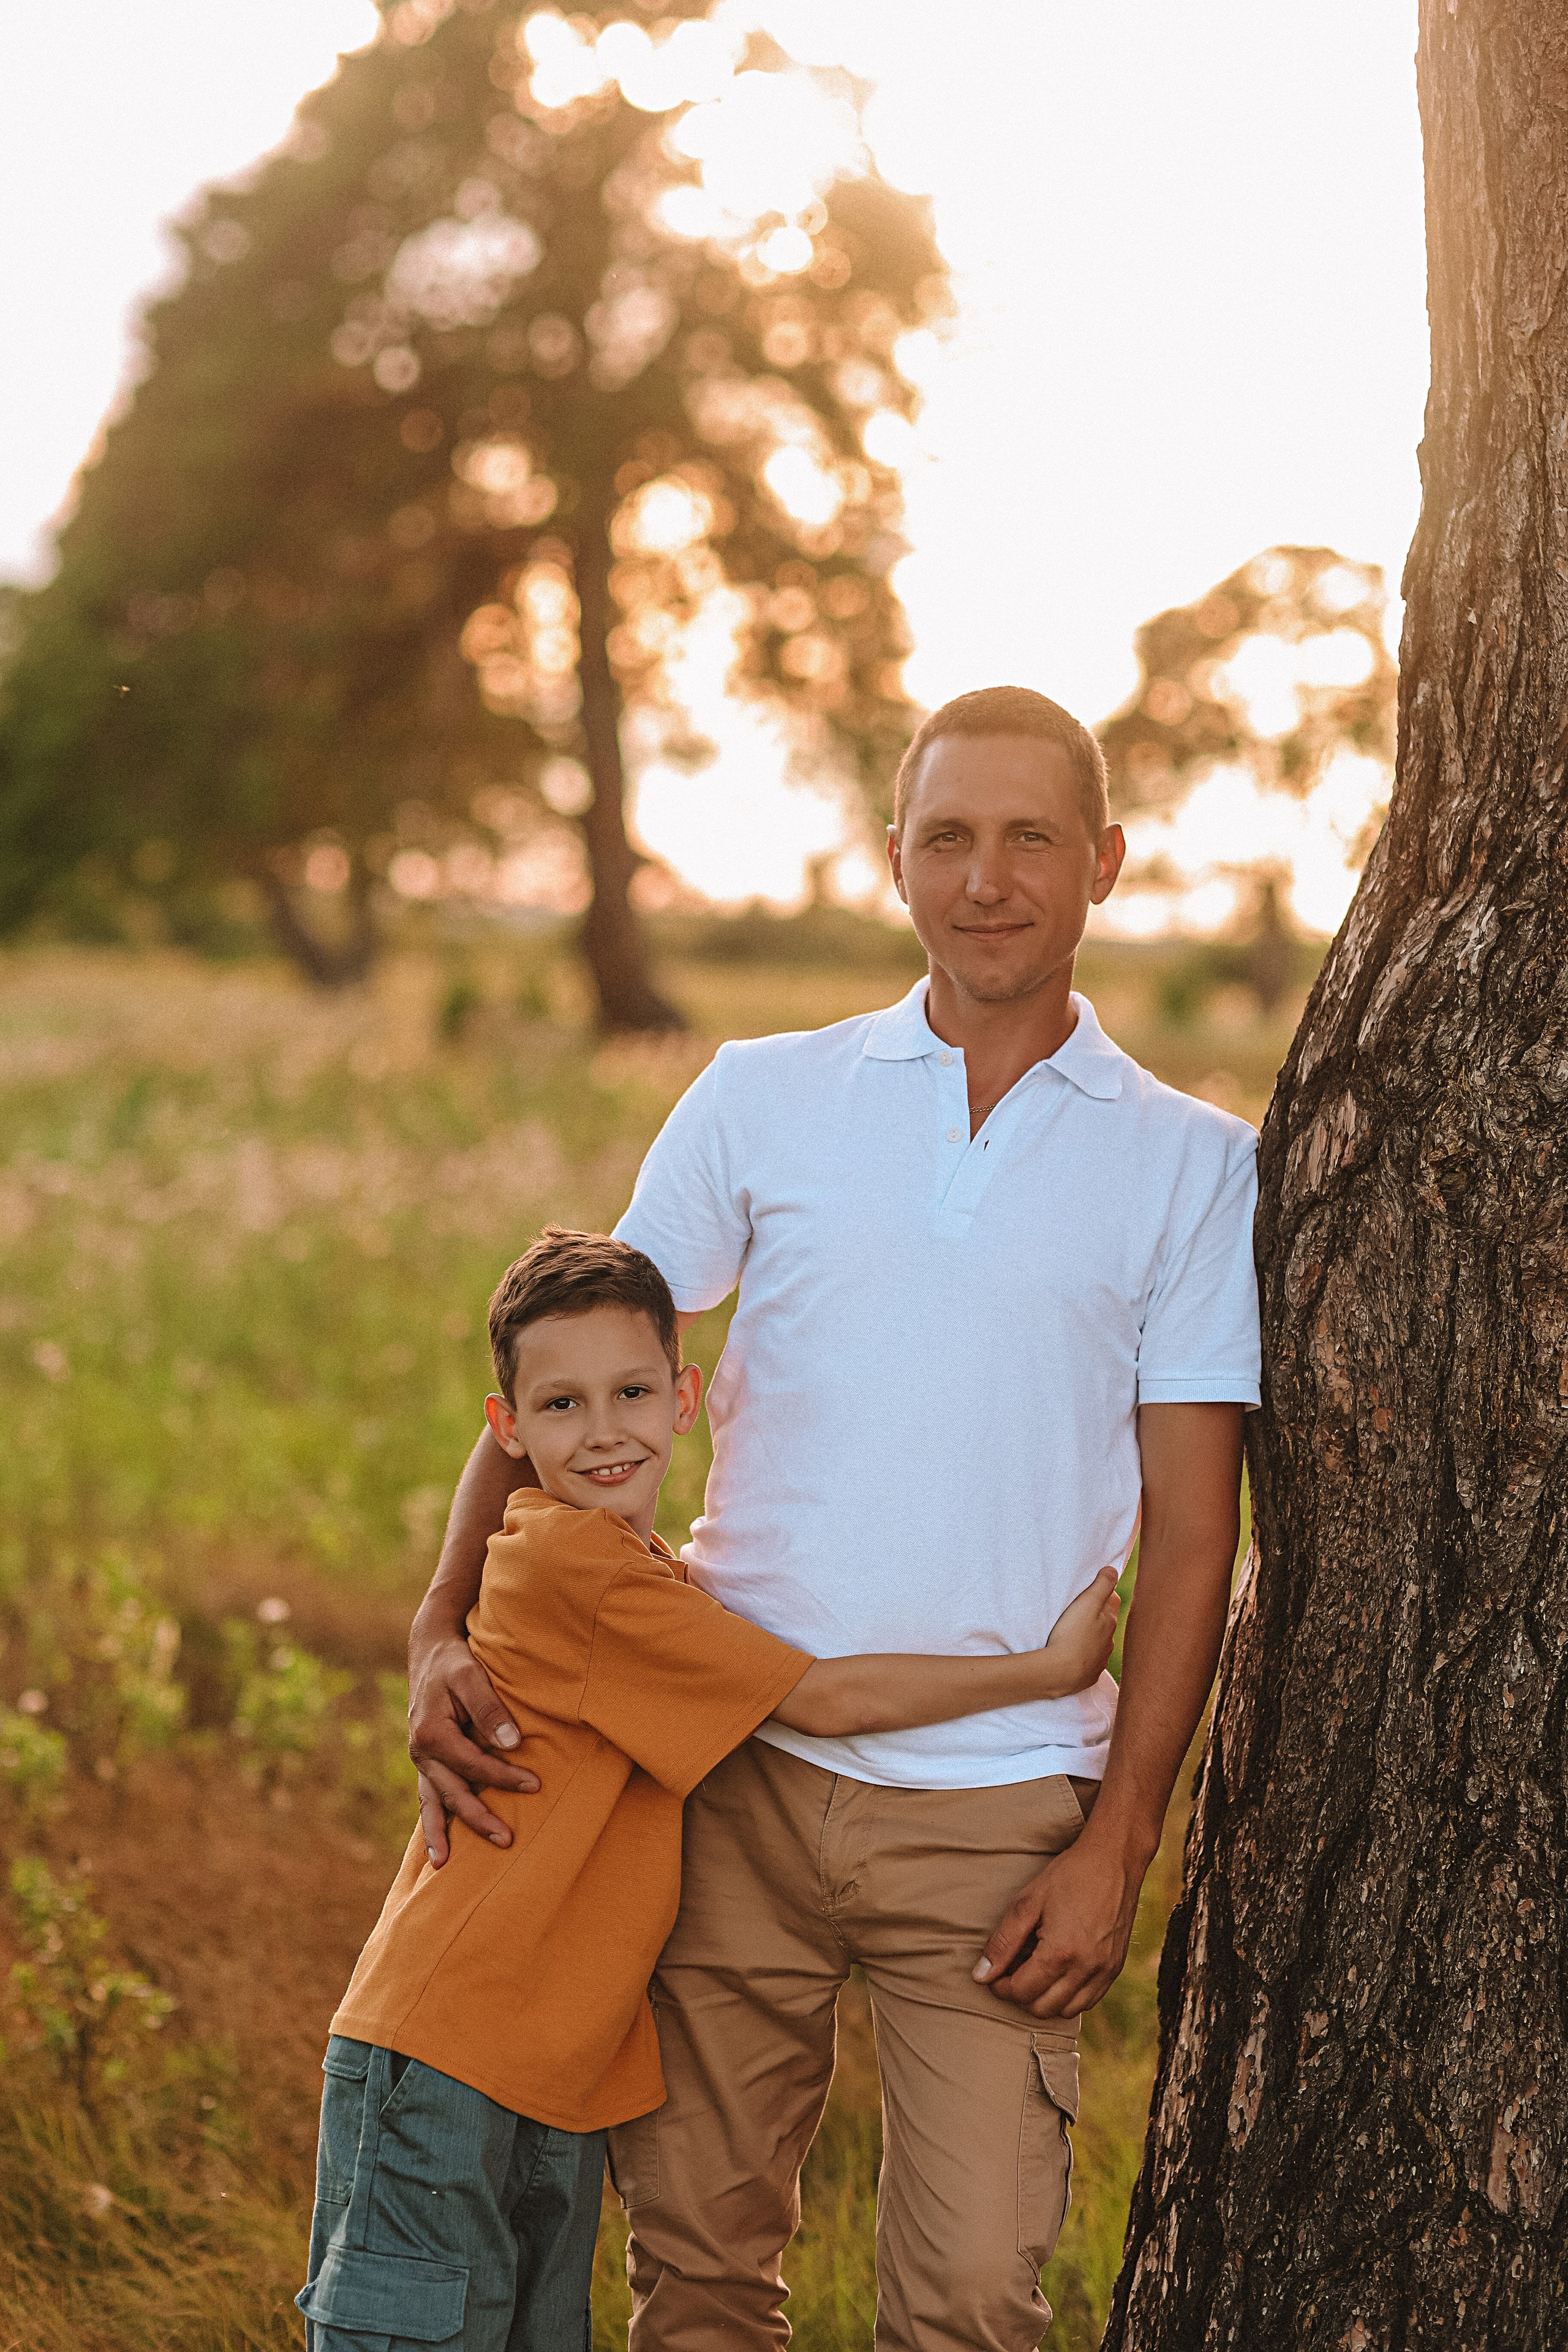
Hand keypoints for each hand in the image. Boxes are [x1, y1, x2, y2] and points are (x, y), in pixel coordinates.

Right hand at [408, 1632, 537, 1866]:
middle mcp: (420, 1751)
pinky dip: (431, 1821)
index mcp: (431, 1732)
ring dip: (441, 1833)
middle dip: (478, 1818)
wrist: (430, 1651)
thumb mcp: (471, 1676)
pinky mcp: (427, 1761)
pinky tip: (436, 1848)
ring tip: (444, 1865)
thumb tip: (512, 1744)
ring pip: (433, 1801)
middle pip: (452, 1793)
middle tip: (507, 1840)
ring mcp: (421, 1760)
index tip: (535, 1785)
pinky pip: (428, 1797)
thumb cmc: (455, 1663)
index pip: (472, 1764)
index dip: (503, 1776)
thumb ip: (490, 1709)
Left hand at [973, 1821, 1141, 2016]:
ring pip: (1066, 2010)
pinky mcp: (1116, 1968)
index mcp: (1061, 1952)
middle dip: (1020, 1995)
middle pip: (1042, 2008)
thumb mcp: (1028, 1902)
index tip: (994, 1973)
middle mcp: (1086, 1968)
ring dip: (1044, 1999)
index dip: (1000, 1986)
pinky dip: (1069, 1996)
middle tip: (1011, 1971)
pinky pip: (1088, 2001)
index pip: (1021, 1992)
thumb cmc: (1068, 1875)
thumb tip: (980, 1975)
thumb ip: (1003, 1942)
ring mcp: (1104, 1971)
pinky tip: (1058, 1972)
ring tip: (1035, 1971)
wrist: (1114, 1859)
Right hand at [1042, 1565, 1120, 1693]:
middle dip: (1098, 1615)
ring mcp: (1100, 1659)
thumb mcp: (1087, 1603)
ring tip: (1074, 1633)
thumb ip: (1102, 1585)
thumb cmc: (1073, 1634)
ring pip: (1099, 1643)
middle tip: (1080, 1610)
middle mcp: (1109, 1641)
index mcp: (1109, 1621)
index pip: (1113, 1600)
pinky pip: (1090, 1662)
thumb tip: (1113, 1570)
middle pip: (1107, 1622)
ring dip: (1091, 1637)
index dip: (1104, 1593)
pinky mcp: (1089, 1675)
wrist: (1061, 1672)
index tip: (1092, 1590)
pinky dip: (1084, 1656)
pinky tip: (1073, 1655)